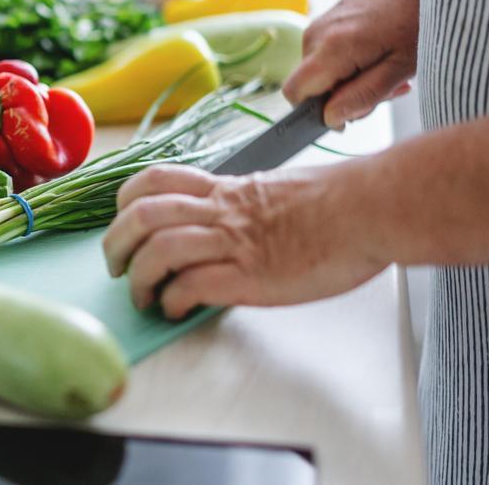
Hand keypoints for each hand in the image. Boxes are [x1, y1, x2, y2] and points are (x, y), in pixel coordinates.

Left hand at [101, 165, 388, 318]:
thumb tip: (232, 219)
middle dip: (116, 242)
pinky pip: (191, 284)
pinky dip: (172, 299)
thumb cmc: (340, 200)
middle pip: (142, 214)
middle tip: (115, 265)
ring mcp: (233, 243)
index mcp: (226, 189)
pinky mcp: (250, 276)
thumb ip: (246, 203)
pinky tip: (175, 309)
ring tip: (141, 296)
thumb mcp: (279, 189)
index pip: (156, 179)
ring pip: (158, 249)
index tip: (123, 219)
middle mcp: (221, 212)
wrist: (372, 208)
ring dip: (138, 277)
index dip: (126, 199)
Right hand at [282, 0, 418, 128]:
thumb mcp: (401, 66)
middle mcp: (314, 37)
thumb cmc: (415, 15)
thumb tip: (331, 118)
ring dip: (351, 83)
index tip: (353, 110)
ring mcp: (315, 29)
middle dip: (342, 98)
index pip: (295, 94)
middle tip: (386, 89)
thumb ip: (364, 96)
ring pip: (320, 76)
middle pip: (310, 88)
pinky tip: (378, 58)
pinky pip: (325, 61)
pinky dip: (350, 68)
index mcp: (331, 47)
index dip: (318, 112)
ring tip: (387, 70)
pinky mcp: (322, 26)